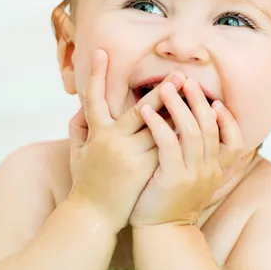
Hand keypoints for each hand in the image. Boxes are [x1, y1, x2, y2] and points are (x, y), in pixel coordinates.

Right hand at [68, 49, 184, 232]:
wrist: (93, 217)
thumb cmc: (86, 184)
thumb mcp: (76, 155)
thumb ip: (79, 129)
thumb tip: (82, 108)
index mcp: (96, 133)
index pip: (93, 98)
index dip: (96, 74)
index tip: (102, 52)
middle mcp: (112, 139)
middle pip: (140, 108)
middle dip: (161, 91)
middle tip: (179, 75)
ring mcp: (129, 154)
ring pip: (159, 126)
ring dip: (177, 111)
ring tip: (193, 96)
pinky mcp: (144, 168)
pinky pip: (167, 146)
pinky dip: (179, 135)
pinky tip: (195, 125)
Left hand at [130, 77, 243, 227]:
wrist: (161, 232)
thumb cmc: (171, 200)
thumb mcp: (193, 178)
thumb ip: (199, 156)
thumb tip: (195, 128)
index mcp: (217, 170)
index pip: (236, 141)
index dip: (228, 119)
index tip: (216, 101)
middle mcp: (210, 171)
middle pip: (211, 128)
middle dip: (199, 102)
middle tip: (187, 81)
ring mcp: (193, 175)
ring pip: (192, 132)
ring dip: (178, 107)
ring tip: (165, 88)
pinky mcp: (173, 179)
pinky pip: (169, 145)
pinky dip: (159, 125)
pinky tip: (147, 112)